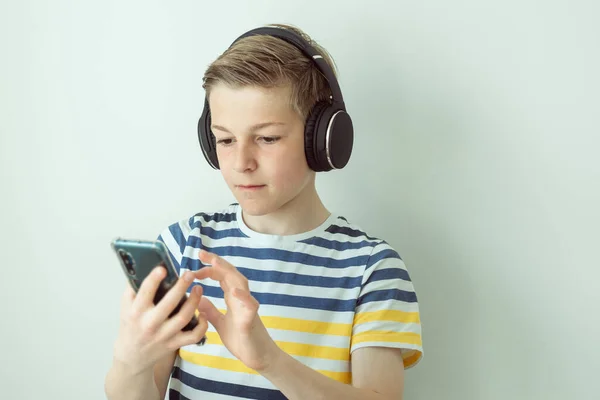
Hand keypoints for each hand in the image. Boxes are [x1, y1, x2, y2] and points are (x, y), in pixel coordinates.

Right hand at [113, 267, 208, 374]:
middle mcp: (150, 324)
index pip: (145, 293)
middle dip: (181, 287)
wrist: (132, 357)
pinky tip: (204, 314)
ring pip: (183, 318)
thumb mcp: (125, 308)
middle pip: (169, 304)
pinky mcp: (174, 344)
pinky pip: (193, 336)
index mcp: (136, 312)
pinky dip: (202, 326)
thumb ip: (133, 290)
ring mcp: (164, 335)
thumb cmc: (130, 326)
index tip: (163, 268)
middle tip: (190, 274)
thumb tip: (144, 267)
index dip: (154, 280)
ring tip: (199, 288)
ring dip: (194, 302)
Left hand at [195, 250, 280, 371]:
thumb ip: (211, 311)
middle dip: (217, 262)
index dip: (211, 267)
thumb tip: (199, 298)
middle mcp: (241, 299)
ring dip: (228, 273)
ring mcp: (247, 308)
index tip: (197, 260)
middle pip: (231, 274)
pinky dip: (243, 297)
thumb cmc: (242, 340)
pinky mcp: (251, 320)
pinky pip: (250, 306)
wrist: (258, 357)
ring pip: (241, 284)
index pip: (222, 276)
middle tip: (202, 253)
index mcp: (234, 299)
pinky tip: (233, 291)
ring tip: (215, 263)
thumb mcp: (220, 324)